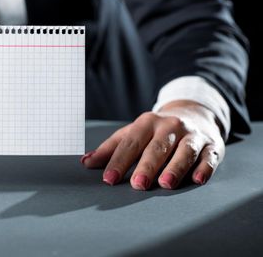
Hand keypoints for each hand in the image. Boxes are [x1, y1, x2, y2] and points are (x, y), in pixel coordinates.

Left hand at [81, 100, 224, 189]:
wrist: (195, 113)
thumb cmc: (157, 130)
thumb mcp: (133, 133)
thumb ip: (111, 148)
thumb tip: (85, 162)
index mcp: (147, 123)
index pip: (130, 143)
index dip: (119, 161)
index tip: (109, 179)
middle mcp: (170, 126)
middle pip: (157, 147)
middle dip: (147, 166)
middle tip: (137, 184)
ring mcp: (192, 135)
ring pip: (184, 151)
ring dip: (175, 167)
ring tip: (166, 184)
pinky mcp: (212, 145)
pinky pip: (209, 157)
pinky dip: (204, 168)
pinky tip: (197, 180)